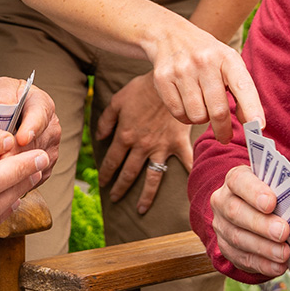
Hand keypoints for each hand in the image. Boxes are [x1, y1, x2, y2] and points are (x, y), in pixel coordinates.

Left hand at [0, 76, 60, 182]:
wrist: (1, 116)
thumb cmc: (1, 99)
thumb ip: (0, 96)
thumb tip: (0, 107)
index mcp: (42, 104)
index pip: (40, 117)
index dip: (31, 128)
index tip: (21, 138)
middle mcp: (51, 127)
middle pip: (35, 145)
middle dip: (14, 154)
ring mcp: (50, 149)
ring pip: (33, 165)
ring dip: (12, 169)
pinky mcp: (45, 168)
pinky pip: (31, 179)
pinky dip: (14, 180)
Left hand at [95, 72, 192, 213]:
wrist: (169, 81)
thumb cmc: (142, 88)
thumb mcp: (118, 99)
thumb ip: (107, 119)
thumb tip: (99, 137)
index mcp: (125, 135)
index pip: (112, 160)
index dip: (106, 173)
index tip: (102, 183)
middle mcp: (141, 146)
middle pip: (129, 173)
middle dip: (120, 188)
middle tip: (115, 198)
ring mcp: (161, 147)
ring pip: (152, 177)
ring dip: (146, 195)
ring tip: (140, 209)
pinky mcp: (178, 143)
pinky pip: (185, 163)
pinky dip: (189, 176)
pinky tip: (190, 191)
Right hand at [145, 19, 262, 142]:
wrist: (170, 35)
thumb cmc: (206, 56)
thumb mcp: (228, 64)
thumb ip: (242, 92)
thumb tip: (252, 124)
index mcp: (226, 57)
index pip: (242, 85)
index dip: (251, 107)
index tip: (258, 126)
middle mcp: (204, 61)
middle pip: (218, 110)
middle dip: (223, 129)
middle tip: (225, 136)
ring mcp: (181, 69)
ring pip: (197, 116)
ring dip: (202, 118)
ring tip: (201, 104)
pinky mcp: (162, 78)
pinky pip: (178, 114)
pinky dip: (185, 116)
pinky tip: (186, 103)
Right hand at [210, 164, 289, 278]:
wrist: (249, 209)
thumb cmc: (268, 195)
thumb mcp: (272, 185)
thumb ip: (281, 192)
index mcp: (234, 179)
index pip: (239, 181)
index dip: (254, 192)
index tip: (271, 203)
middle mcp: (222, 201)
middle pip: (236, 212)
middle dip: (261, 224)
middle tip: (283, 231)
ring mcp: (222, 226)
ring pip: (237, 238)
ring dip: (263, 248)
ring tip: (285, 253)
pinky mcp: (226, 248)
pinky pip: (241, 259)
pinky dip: (262, 264)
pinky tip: (279, 266)